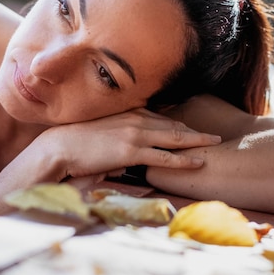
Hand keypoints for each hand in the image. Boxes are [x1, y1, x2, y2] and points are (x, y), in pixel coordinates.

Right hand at [33, 108, 220, 180]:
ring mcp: (134, 134)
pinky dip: (184, 159)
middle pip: (172, 124)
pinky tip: (199, 161)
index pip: (159, 117)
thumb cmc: (74, 142)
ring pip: (174, 137)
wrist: (59, 146)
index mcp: (126, 112)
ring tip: (214, 144)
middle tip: (213, 134)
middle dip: (194, 129)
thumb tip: (122, 157)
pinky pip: (165, 156)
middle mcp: (134, 119)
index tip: (192, 127)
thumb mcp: (99, 133)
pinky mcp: (131, 151)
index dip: (178, 123)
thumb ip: (115, 138)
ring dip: (197, 140)